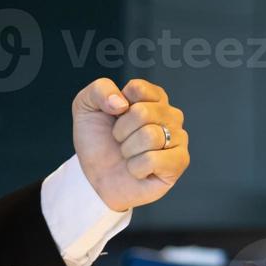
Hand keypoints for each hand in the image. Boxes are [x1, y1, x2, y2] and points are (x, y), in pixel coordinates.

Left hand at [71, 78, 189, 212]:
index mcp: (152, 97)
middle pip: (143, 112)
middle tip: (119, 140)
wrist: (95, 176)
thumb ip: (99, 90)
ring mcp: (178, 137)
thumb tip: (121, 102)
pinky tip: (137, 169)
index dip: (116, 106)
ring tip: (128, 154)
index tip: (114, 117)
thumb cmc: (97, 141)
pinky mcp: (180, 162)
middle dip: (120, 130)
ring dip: (128, 150)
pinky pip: (153, 159)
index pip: (138, 89)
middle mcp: (170, 114)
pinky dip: (136, 167)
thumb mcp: (86, 106)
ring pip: (150, 136)